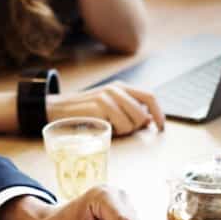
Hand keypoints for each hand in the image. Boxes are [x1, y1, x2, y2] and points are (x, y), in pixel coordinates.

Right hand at [47, 82, 164, 135]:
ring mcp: (107, 97)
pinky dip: (114, 132)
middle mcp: (116, 89)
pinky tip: (103, 127)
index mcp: (122, 87)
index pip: (149, 96)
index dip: (159, 113)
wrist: (59, 109)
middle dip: (137, 127)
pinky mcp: (99, 107)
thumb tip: (150, 121)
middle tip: (124, 130)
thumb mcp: (110, 105)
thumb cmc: (87, 112)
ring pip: (132, 122)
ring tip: (110, 127)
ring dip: (124, 131)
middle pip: (142, 113)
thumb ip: (130, 110)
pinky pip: (119, 126)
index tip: (161, 127)